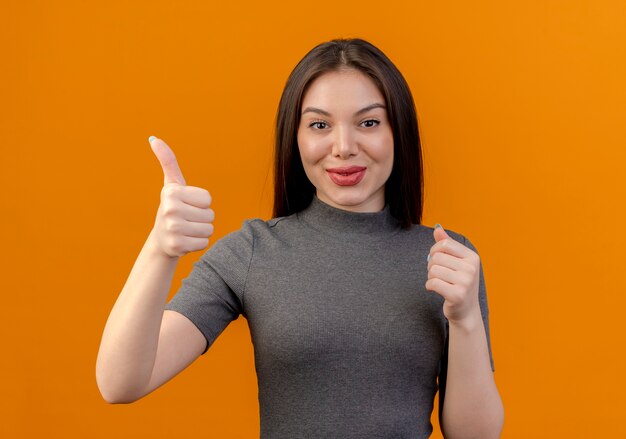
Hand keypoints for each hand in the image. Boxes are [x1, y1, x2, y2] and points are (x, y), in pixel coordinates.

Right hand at [149, 136, 213, 257]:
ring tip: (187, 229)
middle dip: (202, 218)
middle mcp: (169, 210)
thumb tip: (154, 138)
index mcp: (171, 193)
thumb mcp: (172, 184)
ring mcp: (172, 229)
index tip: (187, 205)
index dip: (201, 203)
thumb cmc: (172, 207)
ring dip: (201, 231)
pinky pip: (204, 243)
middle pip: (210, 215)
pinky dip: (198, 243)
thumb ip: (168, 161)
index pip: (208, 199)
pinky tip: (185, 240)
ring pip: (209, 229)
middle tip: (187, 219)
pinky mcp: (177, 246)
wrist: (162, 239)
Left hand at [425, 225, 480, 324]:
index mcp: (472, 257)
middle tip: (436, 273)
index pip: (445, 243)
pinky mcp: (457, 295)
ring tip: (438, 282)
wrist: (466, 311)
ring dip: (430, 276)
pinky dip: (429, 286)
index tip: (436, 259)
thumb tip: (437, 228)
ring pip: (433, 270)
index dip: (435, 250)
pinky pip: (432, 283)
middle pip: (436, 256)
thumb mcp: (456, 262)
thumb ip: (447, 244)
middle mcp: (471, 268)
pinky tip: (435, 289)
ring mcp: (465, 282)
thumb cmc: (459, 283)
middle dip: (431, 265)